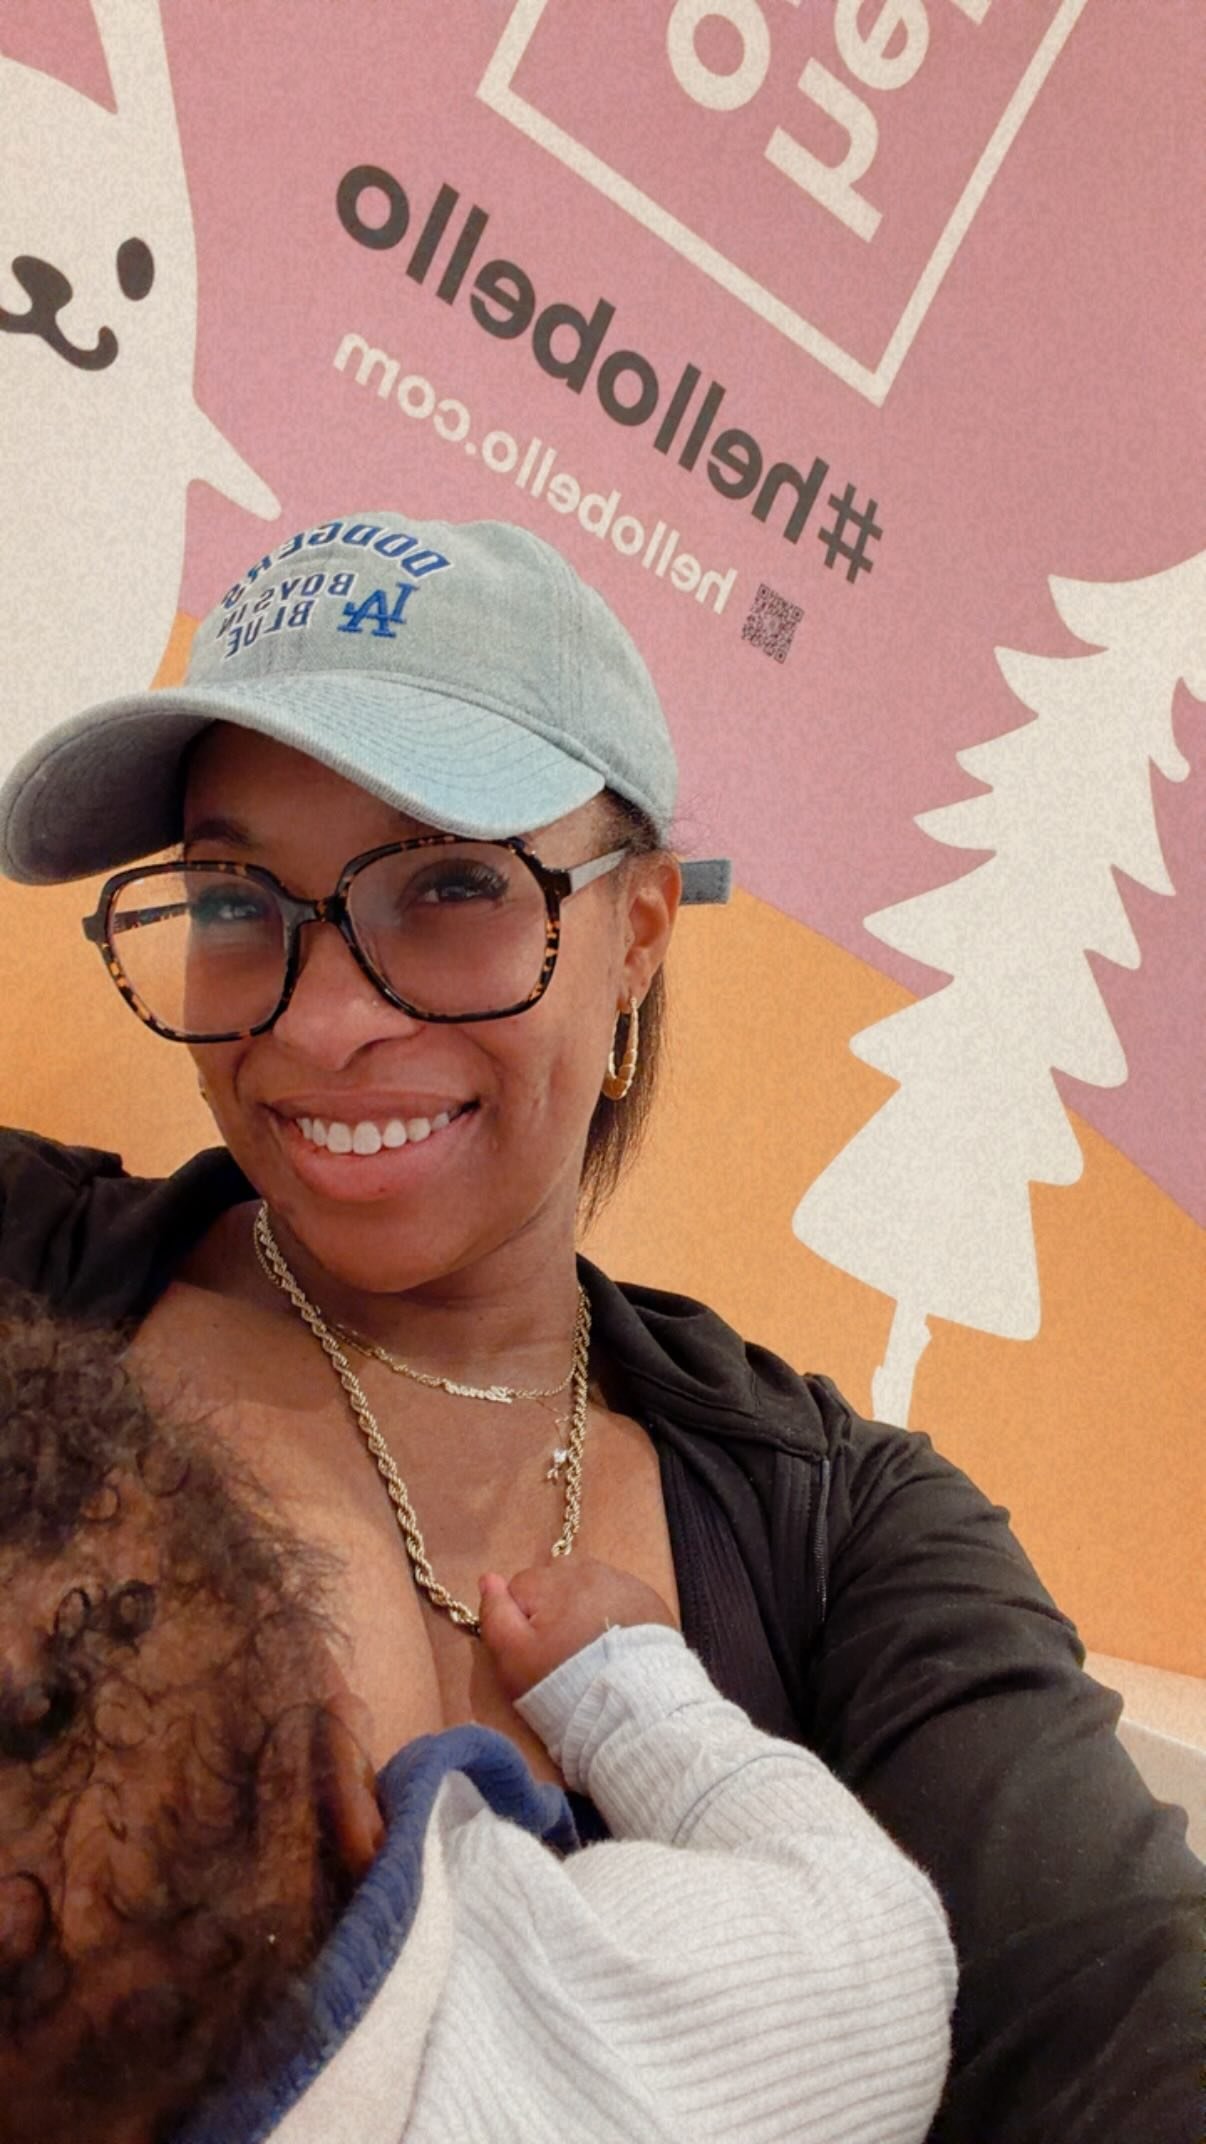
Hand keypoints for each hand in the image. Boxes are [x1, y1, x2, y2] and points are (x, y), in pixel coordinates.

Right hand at [478, 1556, 675, 1699]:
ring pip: (587, 1585)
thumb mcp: (514, 1659)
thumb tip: (488, 1578)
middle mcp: (586, 1571)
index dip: (522, 1621)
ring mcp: (621, 1582)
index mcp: (550, 1582)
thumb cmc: (563, 1685)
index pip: (519, 1588)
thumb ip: (495, 1615)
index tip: (535, 1650)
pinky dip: (612, 1613)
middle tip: (562, 1651)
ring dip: (582, 1607)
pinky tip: (615, 1644)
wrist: (632, 1708)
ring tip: (589, 1648)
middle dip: (552, 1608)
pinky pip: (618, 1596)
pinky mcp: (648, 1598)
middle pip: (554, 1581)